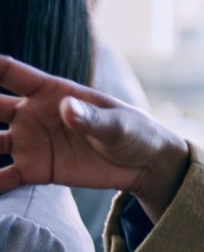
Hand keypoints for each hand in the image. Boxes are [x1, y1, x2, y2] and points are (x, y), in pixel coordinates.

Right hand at [0, 55, 189, 220]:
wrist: (142, 163)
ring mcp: (29, 142)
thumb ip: (91, 118)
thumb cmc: (132, 131)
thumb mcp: (117, 124)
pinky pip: (1, 178)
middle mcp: (31, 114)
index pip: (13, 74)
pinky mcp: (34, 170)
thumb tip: (68, 109)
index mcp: (51, 92)